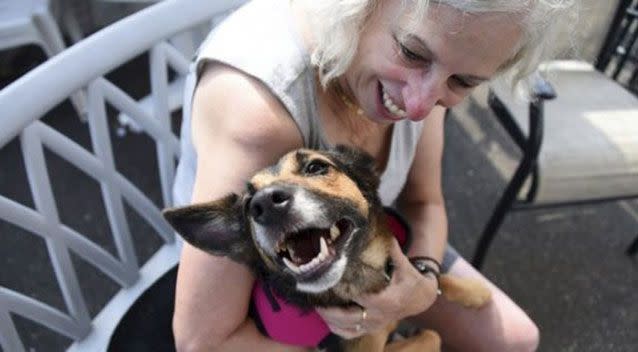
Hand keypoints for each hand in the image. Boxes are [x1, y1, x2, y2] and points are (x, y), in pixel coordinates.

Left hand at [316, 239, 438, 338]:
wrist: (420, 299)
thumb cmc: (410, 279)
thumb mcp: (403, 264)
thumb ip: (391, 249)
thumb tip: (376, 228)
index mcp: (386, 300)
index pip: (360, 296)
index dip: (343, 289)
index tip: (328, 279)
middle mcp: (378, 316)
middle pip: (347, 316)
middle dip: (328, 307)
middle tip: (313, 293)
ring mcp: (373, 325)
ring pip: (345, 327)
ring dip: (328, 317)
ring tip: (314, 302)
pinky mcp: (369, 329)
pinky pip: (348, 334)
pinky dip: (335, 327)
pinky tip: (324, 316)